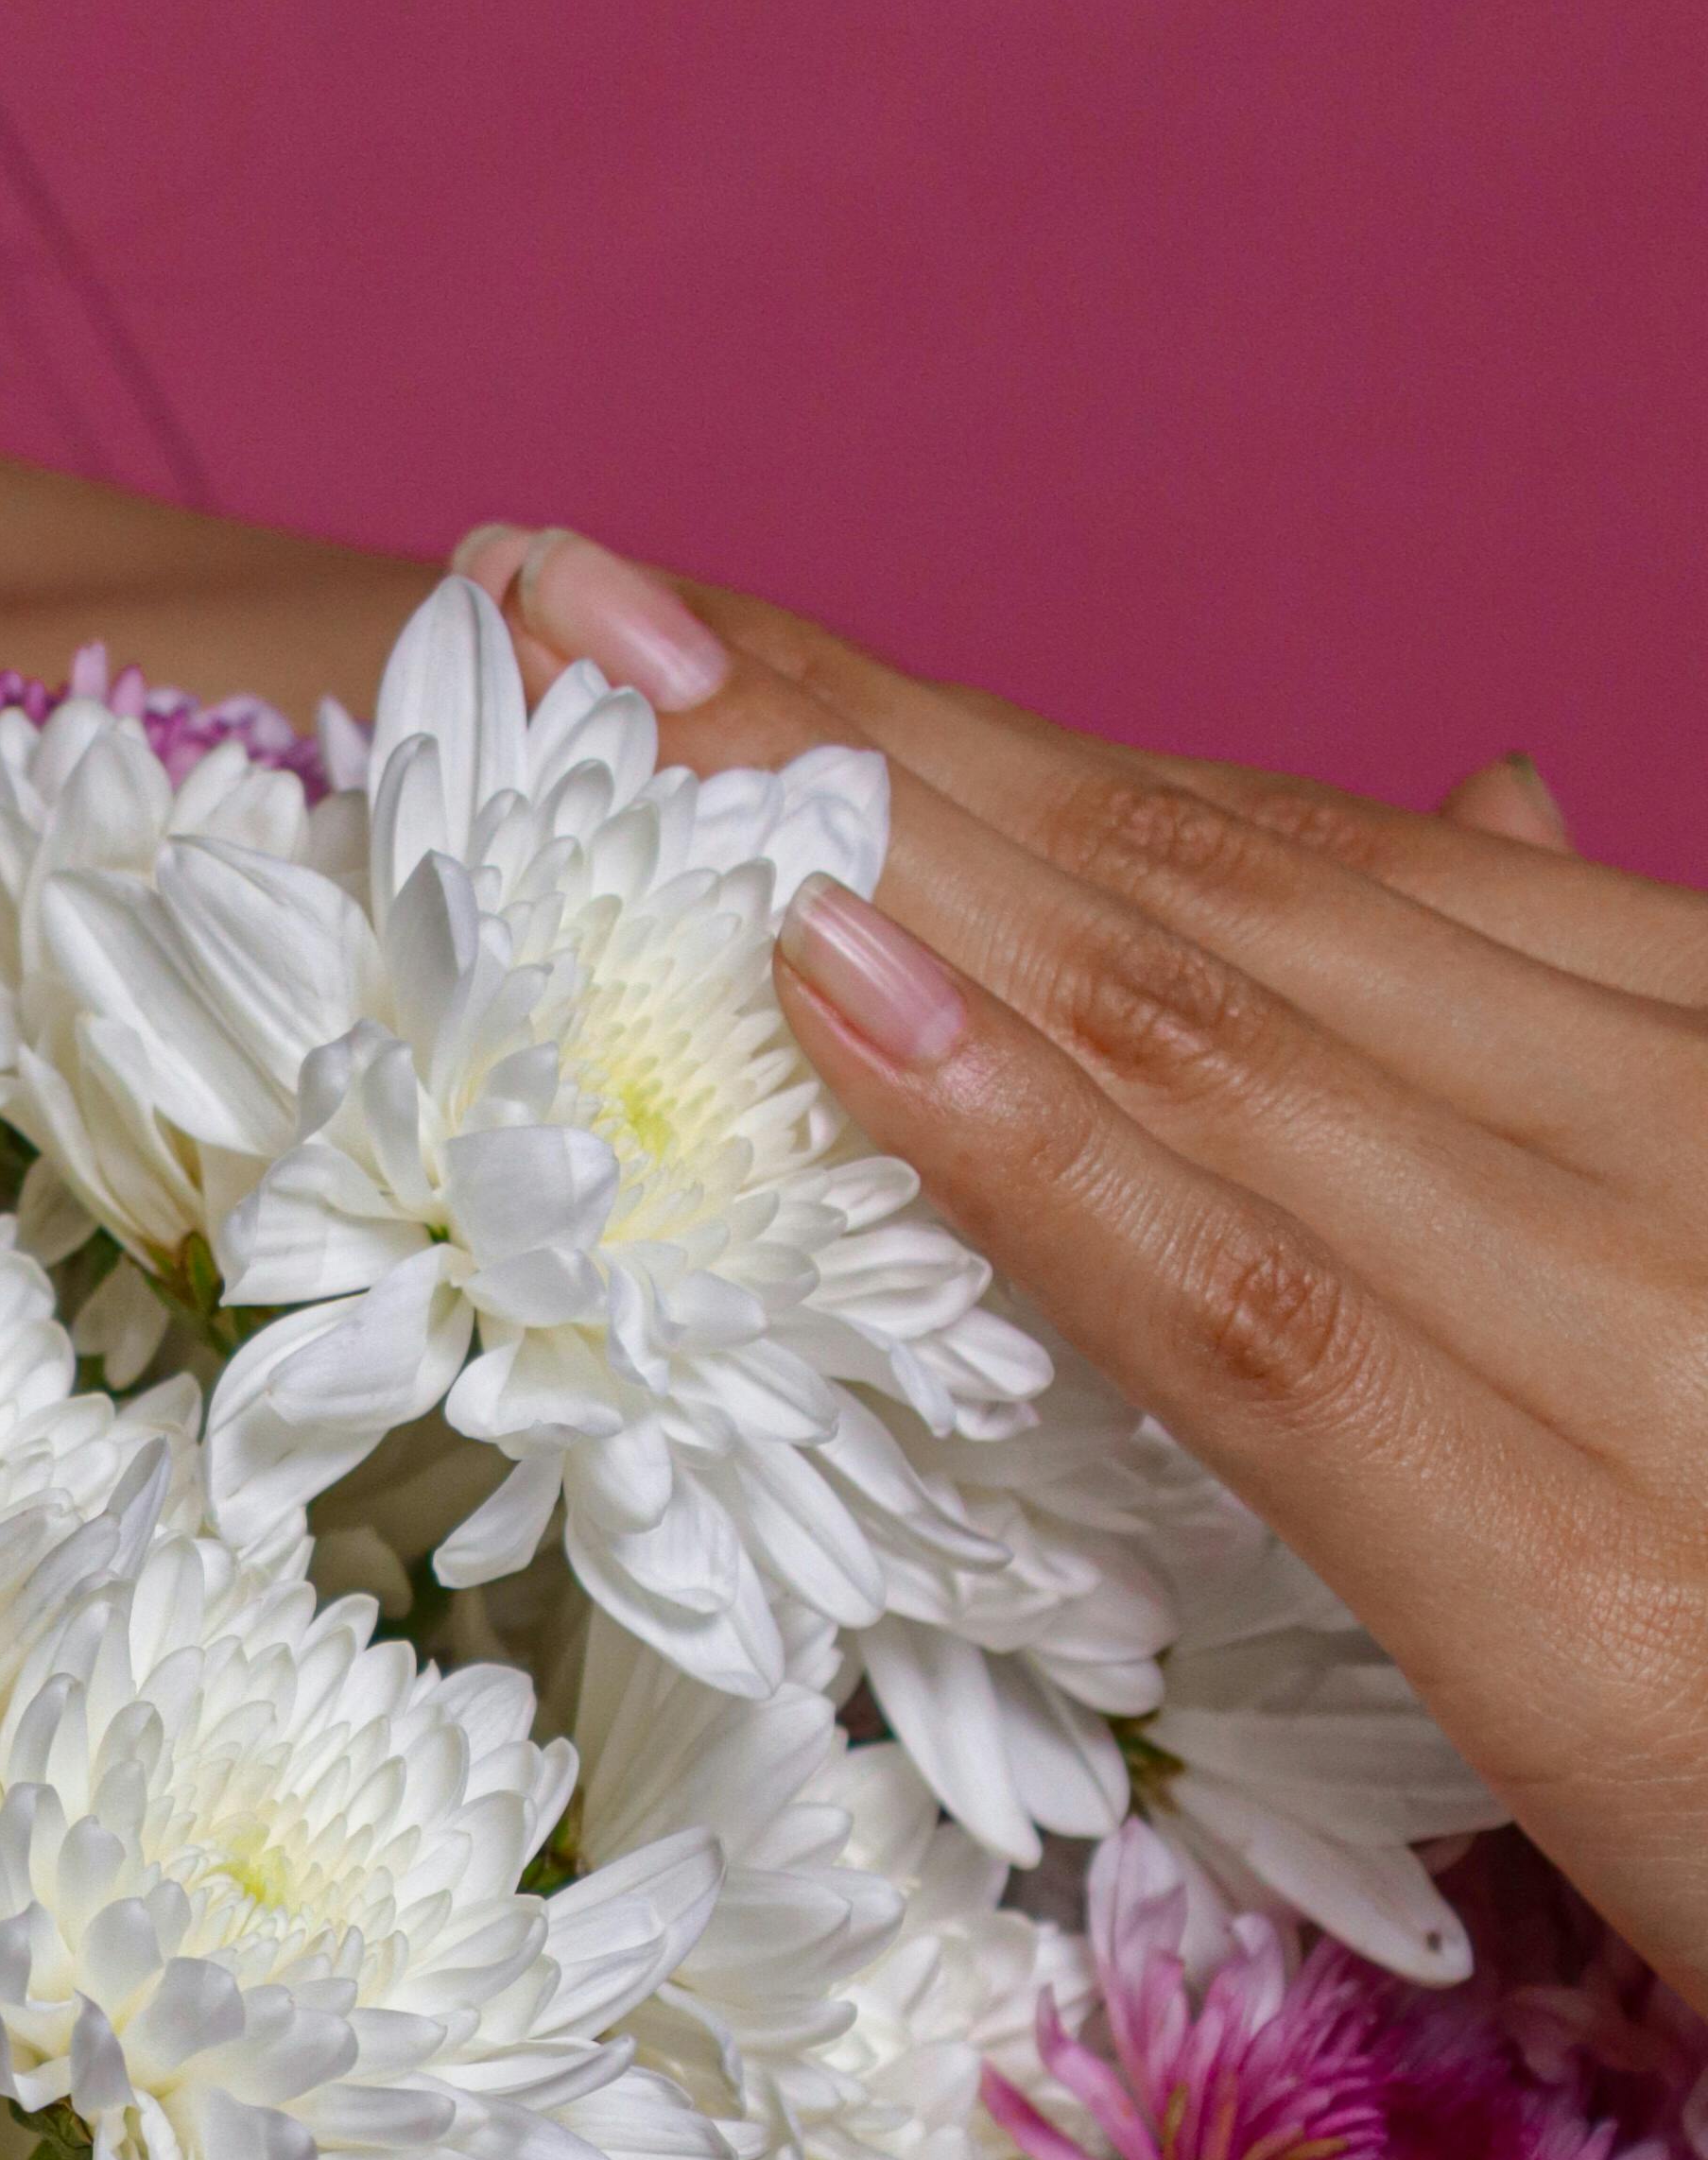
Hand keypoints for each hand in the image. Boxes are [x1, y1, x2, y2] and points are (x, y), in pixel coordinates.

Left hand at [452, 520, 1707, 2008]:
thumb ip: (1588, 1062)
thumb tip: (1483, 801)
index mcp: (1697, 1077)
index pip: (1289, 868)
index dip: (982, 740)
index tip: (716, 637)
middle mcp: (1678, 1137)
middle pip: (1206, 898)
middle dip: (866, 733)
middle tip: (564, 592)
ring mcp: (1658, 1328)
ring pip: (1210, 1039)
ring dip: (890, 857)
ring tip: (617, 719)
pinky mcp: (1595, 1566)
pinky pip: (1271, 1322)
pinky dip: (1045, 1149)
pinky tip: (841, 1002)